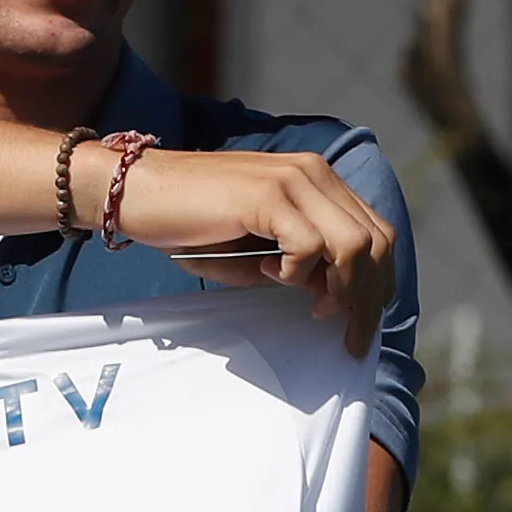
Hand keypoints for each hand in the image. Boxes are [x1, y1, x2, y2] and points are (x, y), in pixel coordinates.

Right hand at [103, 146, 393, 351]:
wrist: (134, 189)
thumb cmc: (187, 222)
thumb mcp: (252, 247)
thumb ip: (294, 264)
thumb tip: (325, 294)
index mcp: (316, 181)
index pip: (376, 232)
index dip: (377, 283)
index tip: (358, 323)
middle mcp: (313, 174)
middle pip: (377, 242)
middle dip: (369, 299)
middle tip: (349, 336)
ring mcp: (293, 181)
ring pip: (355, 246)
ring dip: (340, 289)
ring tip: (310, 306)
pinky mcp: (267, 196)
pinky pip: (310, 247)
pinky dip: (295, 272)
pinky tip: (264, 273)